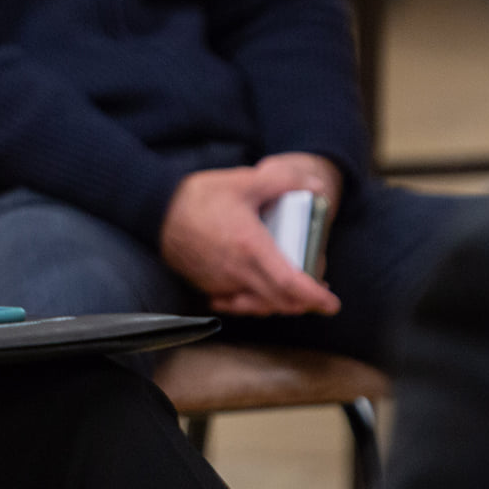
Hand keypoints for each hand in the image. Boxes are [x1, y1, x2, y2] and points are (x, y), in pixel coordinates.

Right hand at [160, 164, 341, 316]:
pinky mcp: (206, 285)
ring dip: (279, 304)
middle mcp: (237, 271)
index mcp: (251, 247)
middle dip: (303, 304)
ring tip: (291, 293)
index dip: (315, 297)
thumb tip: (315, 188)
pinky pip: (236, 304)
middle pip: (279, 302)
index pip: (290, 284)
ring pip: (258, 306)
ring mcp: (220, 281)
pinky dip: (253, 303)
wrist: (156, 209)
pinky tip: (256, 294)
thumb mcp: (244, 182)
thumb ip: (282, 182)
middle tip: (318, 296)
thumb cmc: (199, 196)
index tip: (332, 303)